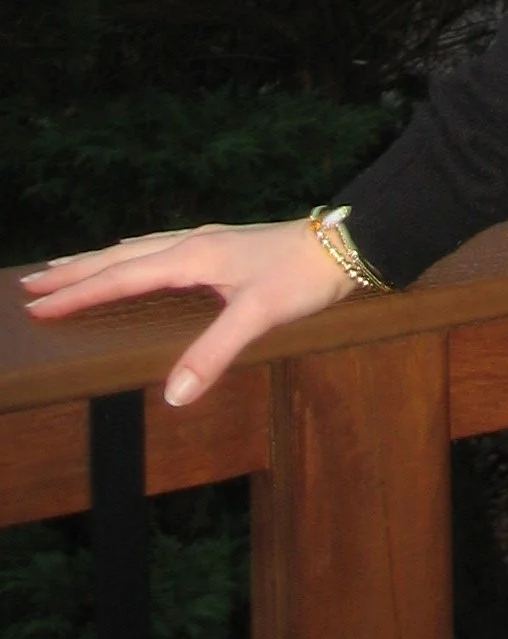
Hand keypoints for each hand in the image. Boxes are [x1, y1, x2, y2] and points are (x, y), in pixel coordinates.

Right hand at [20, 220, 356, 405]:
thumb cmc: (303, 276)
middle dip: (76, 271)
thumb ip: (214, 353)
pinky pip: (160, 248)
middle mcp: (194, 243)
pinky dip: (133, 254)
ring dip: (100, 260)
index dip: (79, 293)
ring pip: (139, 249)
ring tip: (67, 267)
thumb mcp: (259, 316)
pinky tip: (135, 256)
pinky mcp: (222, 247)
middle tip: (31, 283)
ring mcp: (209, 242)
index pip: (122, 276)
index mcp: (193, 257)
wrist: (345, 243)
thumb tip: (172, 396)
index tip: (37, 305)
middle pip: (121, 257)